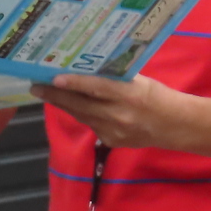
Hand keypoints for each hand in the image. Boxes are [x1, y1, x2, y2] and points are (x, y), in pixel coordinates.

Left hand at [39, 72, 199, 151]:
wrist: (175, 127)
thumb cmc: (158, 97)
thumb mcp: (140, 82)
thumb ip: (114, 79)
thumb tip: (86, 68)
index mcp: (130, 95)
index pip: (97, 89)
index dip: (75, 84)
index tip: (54, 78)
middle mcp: (120, 116)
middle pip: (81, 106)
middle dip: (56, 95)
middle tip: (36, 86)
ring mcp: (114, 132)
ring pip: (82, 116)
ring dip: (64, 104)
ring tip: (46, 92)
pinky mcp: (111, 141)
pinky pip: (91, 125)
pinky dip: (82, 114)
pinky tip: (73, 105)